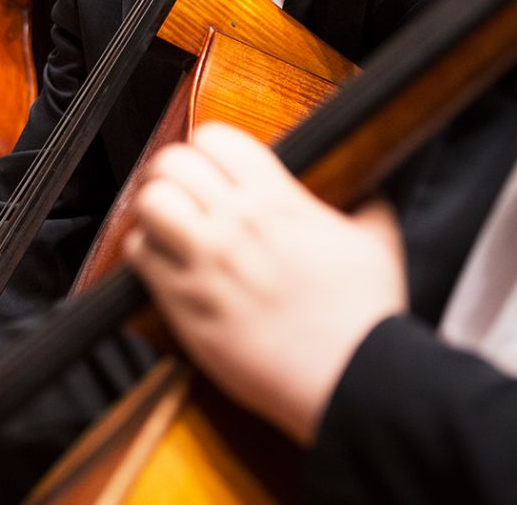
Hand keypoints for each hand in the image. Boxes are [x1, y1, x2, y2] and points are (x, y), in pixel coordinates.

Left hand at [124, 123, 407, 444]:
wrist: (350, 380)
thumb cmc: (364, 317)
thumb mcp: (377, 241)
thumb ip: (364, 204)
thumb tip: (366, 189)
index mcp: (279, 201)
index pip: (217, 137)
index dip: (209, 146)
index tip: (214, 163)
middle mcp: (237, 224)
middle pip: (172, 163)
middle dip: (174, 171)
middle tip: (184, 190)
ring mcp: (207, 264)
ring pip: (150, 204)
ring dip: (155, 209)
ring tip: (169, 224)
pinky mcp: (186, 306)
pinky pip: (139, 258)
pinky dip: (144, 252)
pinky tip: (163, 262)